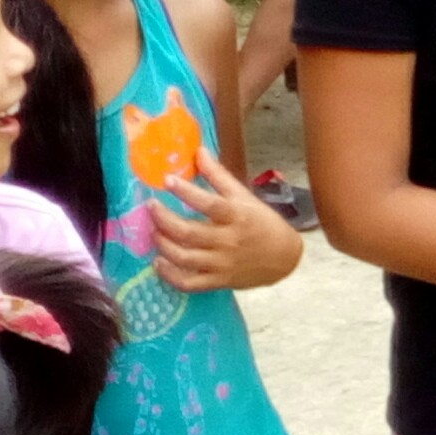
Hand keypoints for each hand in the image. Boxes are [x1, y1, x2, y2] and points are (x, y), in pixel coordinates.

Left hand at [154, 155, 306, 291]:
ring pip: (184, 257)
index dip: (186, 192)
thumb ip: (219, 176)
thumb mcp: (245, 197)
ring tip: (153, 231)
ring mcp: (222, 264)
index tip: (167, 180)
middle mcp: (228, 241)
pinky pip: (189, 282)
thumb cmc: (263, 223)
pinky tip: (159, 262)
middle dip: (164, 219)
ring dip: (163, 244)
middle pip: (189, 232)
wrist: (284, 258)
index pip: (209, 203)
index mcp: (237, 216)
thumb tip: (198, 151)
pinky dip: (170, 274)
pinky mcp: (218, 281)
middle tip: (151, 206)